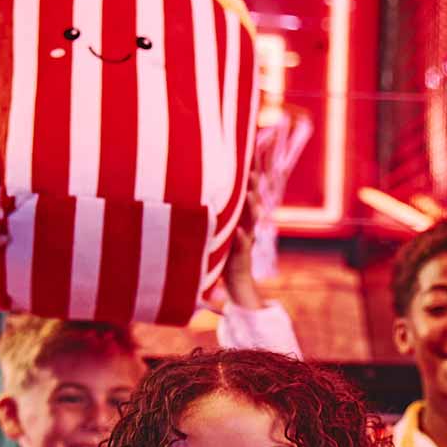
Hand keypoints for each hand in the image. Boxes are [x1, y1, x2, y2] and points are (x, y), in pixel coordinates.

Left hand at [222, 170, 265, 309]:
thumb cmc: (224, 257)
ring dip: (250, 207)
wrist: (238, 286)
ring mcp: (246, 243)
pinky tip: (241, 231)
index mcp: (240, 220)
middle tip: (252, 170)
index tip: (249, 160)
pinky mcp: (241, 260)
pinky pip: (242, 248)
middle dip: (252, 186)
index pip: (245, 195)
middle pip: (251, 204)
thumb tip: (194, 194)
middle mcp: (246, 228)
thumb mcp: (219, 233)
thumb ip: (214, 217)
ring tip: (248, 193)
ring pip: (251, 222)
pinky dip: (242, 239)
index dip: (249, 180)